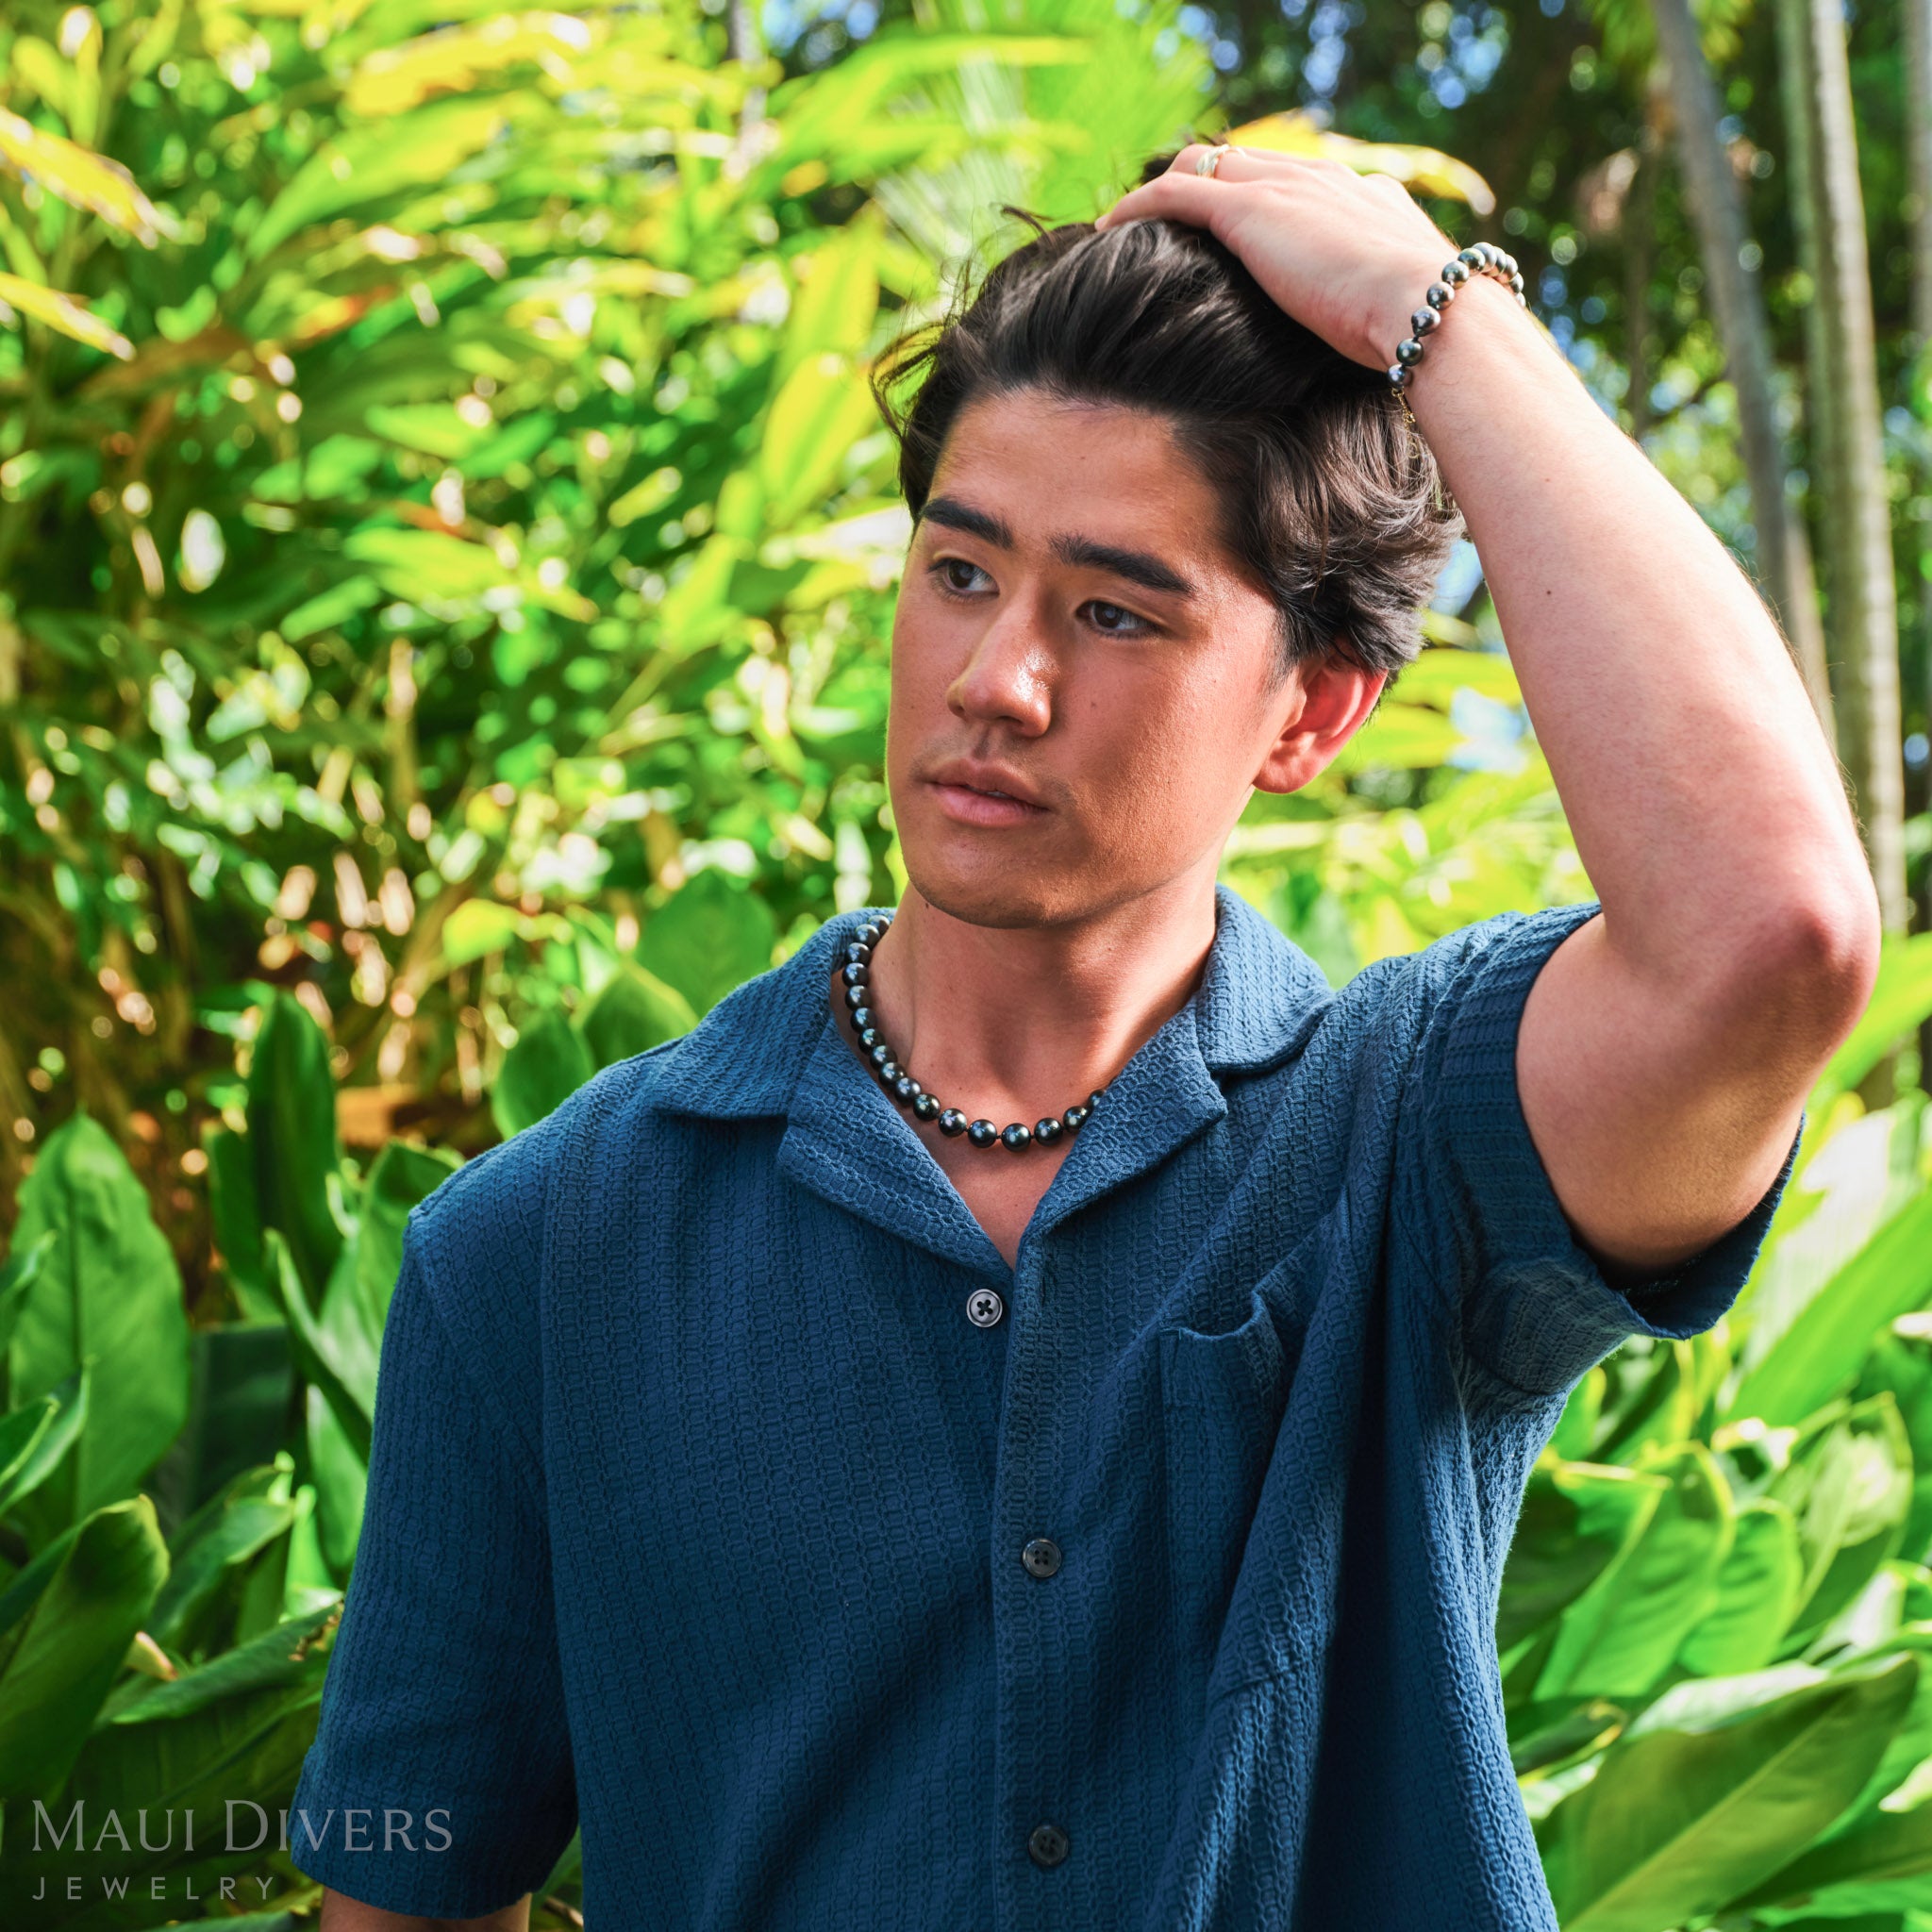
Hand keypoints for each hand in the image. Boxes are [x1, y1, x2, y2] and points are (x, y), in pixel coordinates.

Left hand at [1093, 144, 1463, 376]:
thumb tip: (1376, 361)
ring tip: (1127, 223)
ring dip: (1163, 189)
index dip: (1257, 197)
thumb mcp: (1401, 319)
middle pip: (1247, 161)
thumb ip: (1379, 319)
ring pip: (1204, 163)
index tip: (1229, 228)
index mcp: (1364, 197)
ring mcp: (1286, 187)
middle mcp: (1322, 178)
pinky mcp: (1251, 209)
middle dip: (1205, 183)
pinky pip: (1175, 190)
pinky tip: (1108, 228)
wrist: (1429, 311)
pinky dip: (1138, 203)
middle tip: (1164, 221)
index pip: (1297, 180)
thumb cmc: (1424, 335)